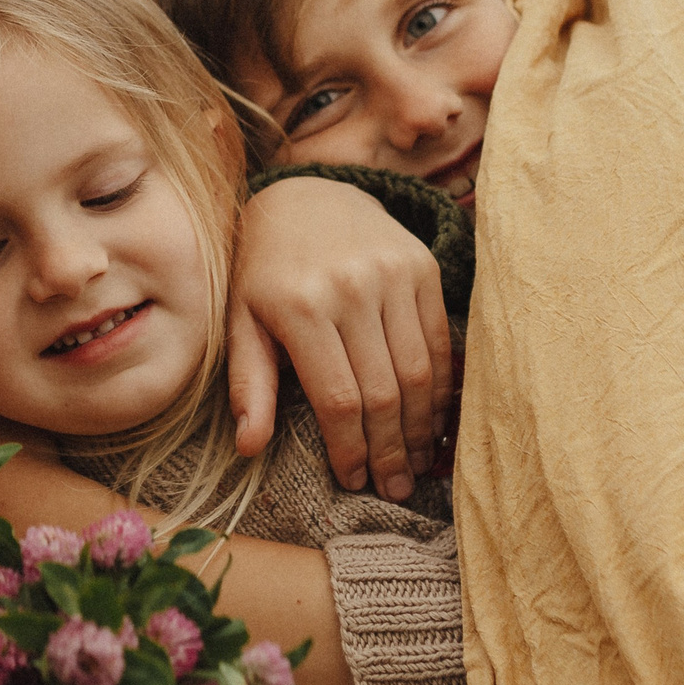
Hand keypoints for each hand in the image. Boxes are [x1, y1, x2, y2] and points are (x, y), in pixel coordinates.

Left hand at [230, 178, 450, 500]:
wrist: (307, 195)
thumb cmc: (264, 271)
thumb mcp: (242, 322)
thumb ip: (250, 385)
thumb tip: (249, 447)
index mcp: (300, 306)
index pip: (337, 398)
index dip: (350, 448)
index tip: (354, 481)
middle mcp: (351, 287)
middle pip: (383, 391)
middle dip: (390, 451)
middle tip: (394, 489)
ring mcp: (392, 274)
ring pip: (418, 372)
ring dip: (421, 428)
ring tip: (416, 465)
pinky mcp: (422, 267)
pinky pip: (440, 341)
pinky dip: (441, 388)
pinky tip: (433, 421)